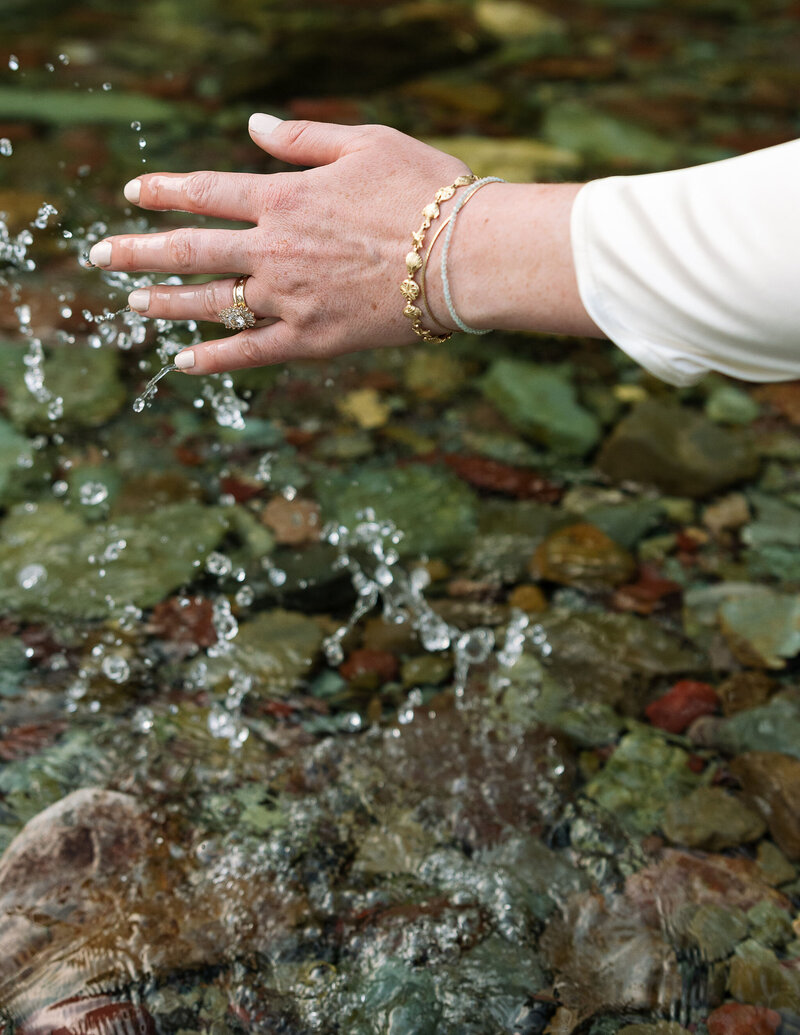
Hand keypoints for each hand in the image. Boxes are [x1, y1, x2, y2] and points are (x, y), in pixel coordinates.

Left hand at [88, 114, 470, 374]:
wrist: (465, 257)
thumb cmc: (426, 192)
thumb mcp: (366, 143)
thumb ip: (302, 138)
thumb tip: (252, 126)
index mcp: (285, 198)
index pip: (206, 192)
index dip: (164, 190)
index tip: (134, 193)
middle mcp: (275, 250)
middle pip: (191, 249)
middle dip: (139, 251)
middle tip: (101, 256)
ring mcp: (290, 299)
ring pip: (211, 303)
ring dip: (165, 302)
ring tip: (132, 304)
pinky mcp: (312, 340)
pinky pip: (250, 352)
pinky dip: (214, 359)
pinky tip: (183, 362)